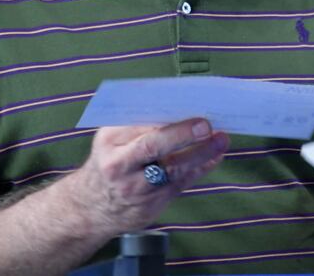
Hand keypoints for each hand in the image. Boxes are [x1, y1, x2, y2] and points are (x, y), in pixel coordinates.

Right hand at [62, 118, 228, 237]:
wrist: (91, 207)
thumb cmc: (110, 161)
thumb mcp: (111, 139)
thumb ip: (138, 124)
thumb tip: (179, 105)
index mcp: (109, 142)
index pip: (140, 126)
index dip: (167, 120)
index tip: (190, 108)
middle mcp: (119, 166)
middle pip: (153, 147)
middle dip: (182, 135)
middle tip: (207, 126)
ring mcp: (135, 188)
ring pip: (173, 170)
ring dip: (201, 154)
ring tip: (222, 140)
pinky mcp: (150, 206)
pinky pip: (181, 184)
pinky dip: (200, 169)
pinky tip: (215, 157)